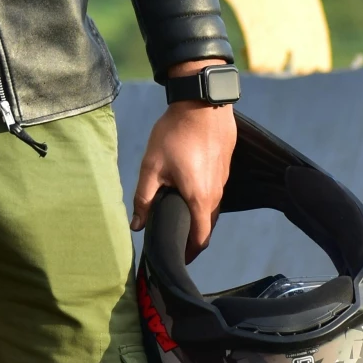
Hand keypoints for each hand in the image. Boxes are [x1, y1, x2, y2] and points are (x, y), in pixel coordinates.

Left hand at [131, 74, 236, 255]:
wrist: (203, 102)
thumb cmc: (175, 134)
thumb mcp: (151, 166)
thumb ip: (143, 199)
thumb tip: (137, 225)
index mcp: (199, 198)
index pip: (200, 238)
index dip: (190, 253)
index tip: (178, 260)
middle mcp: (216, 193)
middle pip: (208, 226)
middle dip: (193, 238)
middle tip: (174, 242)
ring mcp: (223, 180)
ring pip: (212, 209)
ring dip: (199, 219)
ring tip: (179, 219)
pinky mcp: (225, 167)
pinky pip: (215, 192)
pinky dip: (203, 201)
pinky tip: (187, 193)